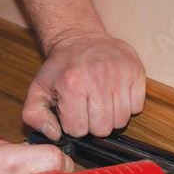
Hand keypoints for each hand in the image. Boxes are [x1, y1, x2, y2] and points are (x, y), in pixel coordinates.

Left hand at [22, 32, 145, 140]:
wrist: (81, 38)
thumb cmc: (61, 68)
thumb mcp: (38, 90)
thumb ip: (35, 116)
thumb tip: (53, 134)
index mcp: (71, 85)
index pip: (78, 130)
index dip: (74, 126)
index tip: (72, 113)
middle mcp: (97, 79)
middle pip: (102, 129)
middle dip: (93, 124)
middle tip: (88, 109)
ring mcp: (119, 75)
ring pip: (121, 121)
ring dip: (111, 118)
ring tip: (101, 103)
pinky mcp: (136, 72)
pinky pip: (137, 107)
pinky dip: (128, 106)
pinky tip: (115, 95)